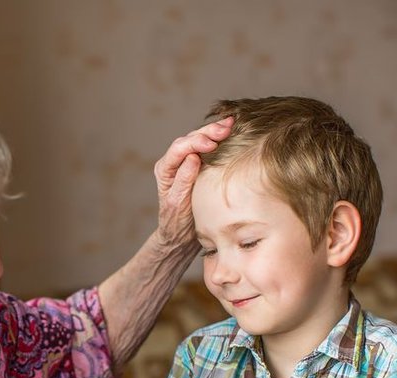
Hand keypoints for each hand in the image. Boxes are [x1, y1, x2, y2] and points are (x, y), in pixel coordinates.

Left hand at [154, 117, 233, 246]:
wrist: (182, 235)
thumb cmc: (177, 222)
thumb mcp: (178, 203)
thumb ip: (183, 180)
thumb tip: (193, 157)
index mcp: (165, 169)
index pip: (179, 149)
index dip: (195, 143)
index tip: (212, 144)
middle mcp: (173, 162)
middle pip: (189, 139)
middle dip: (208, 131)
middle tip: (227, 127)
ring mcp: (186, 162)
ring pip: (198, 140)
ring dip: (214, 131)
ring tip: (231, 124)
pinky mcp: (198, 165)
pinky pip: (207, 148)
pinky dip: (218, 139)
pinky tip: (230, 131)